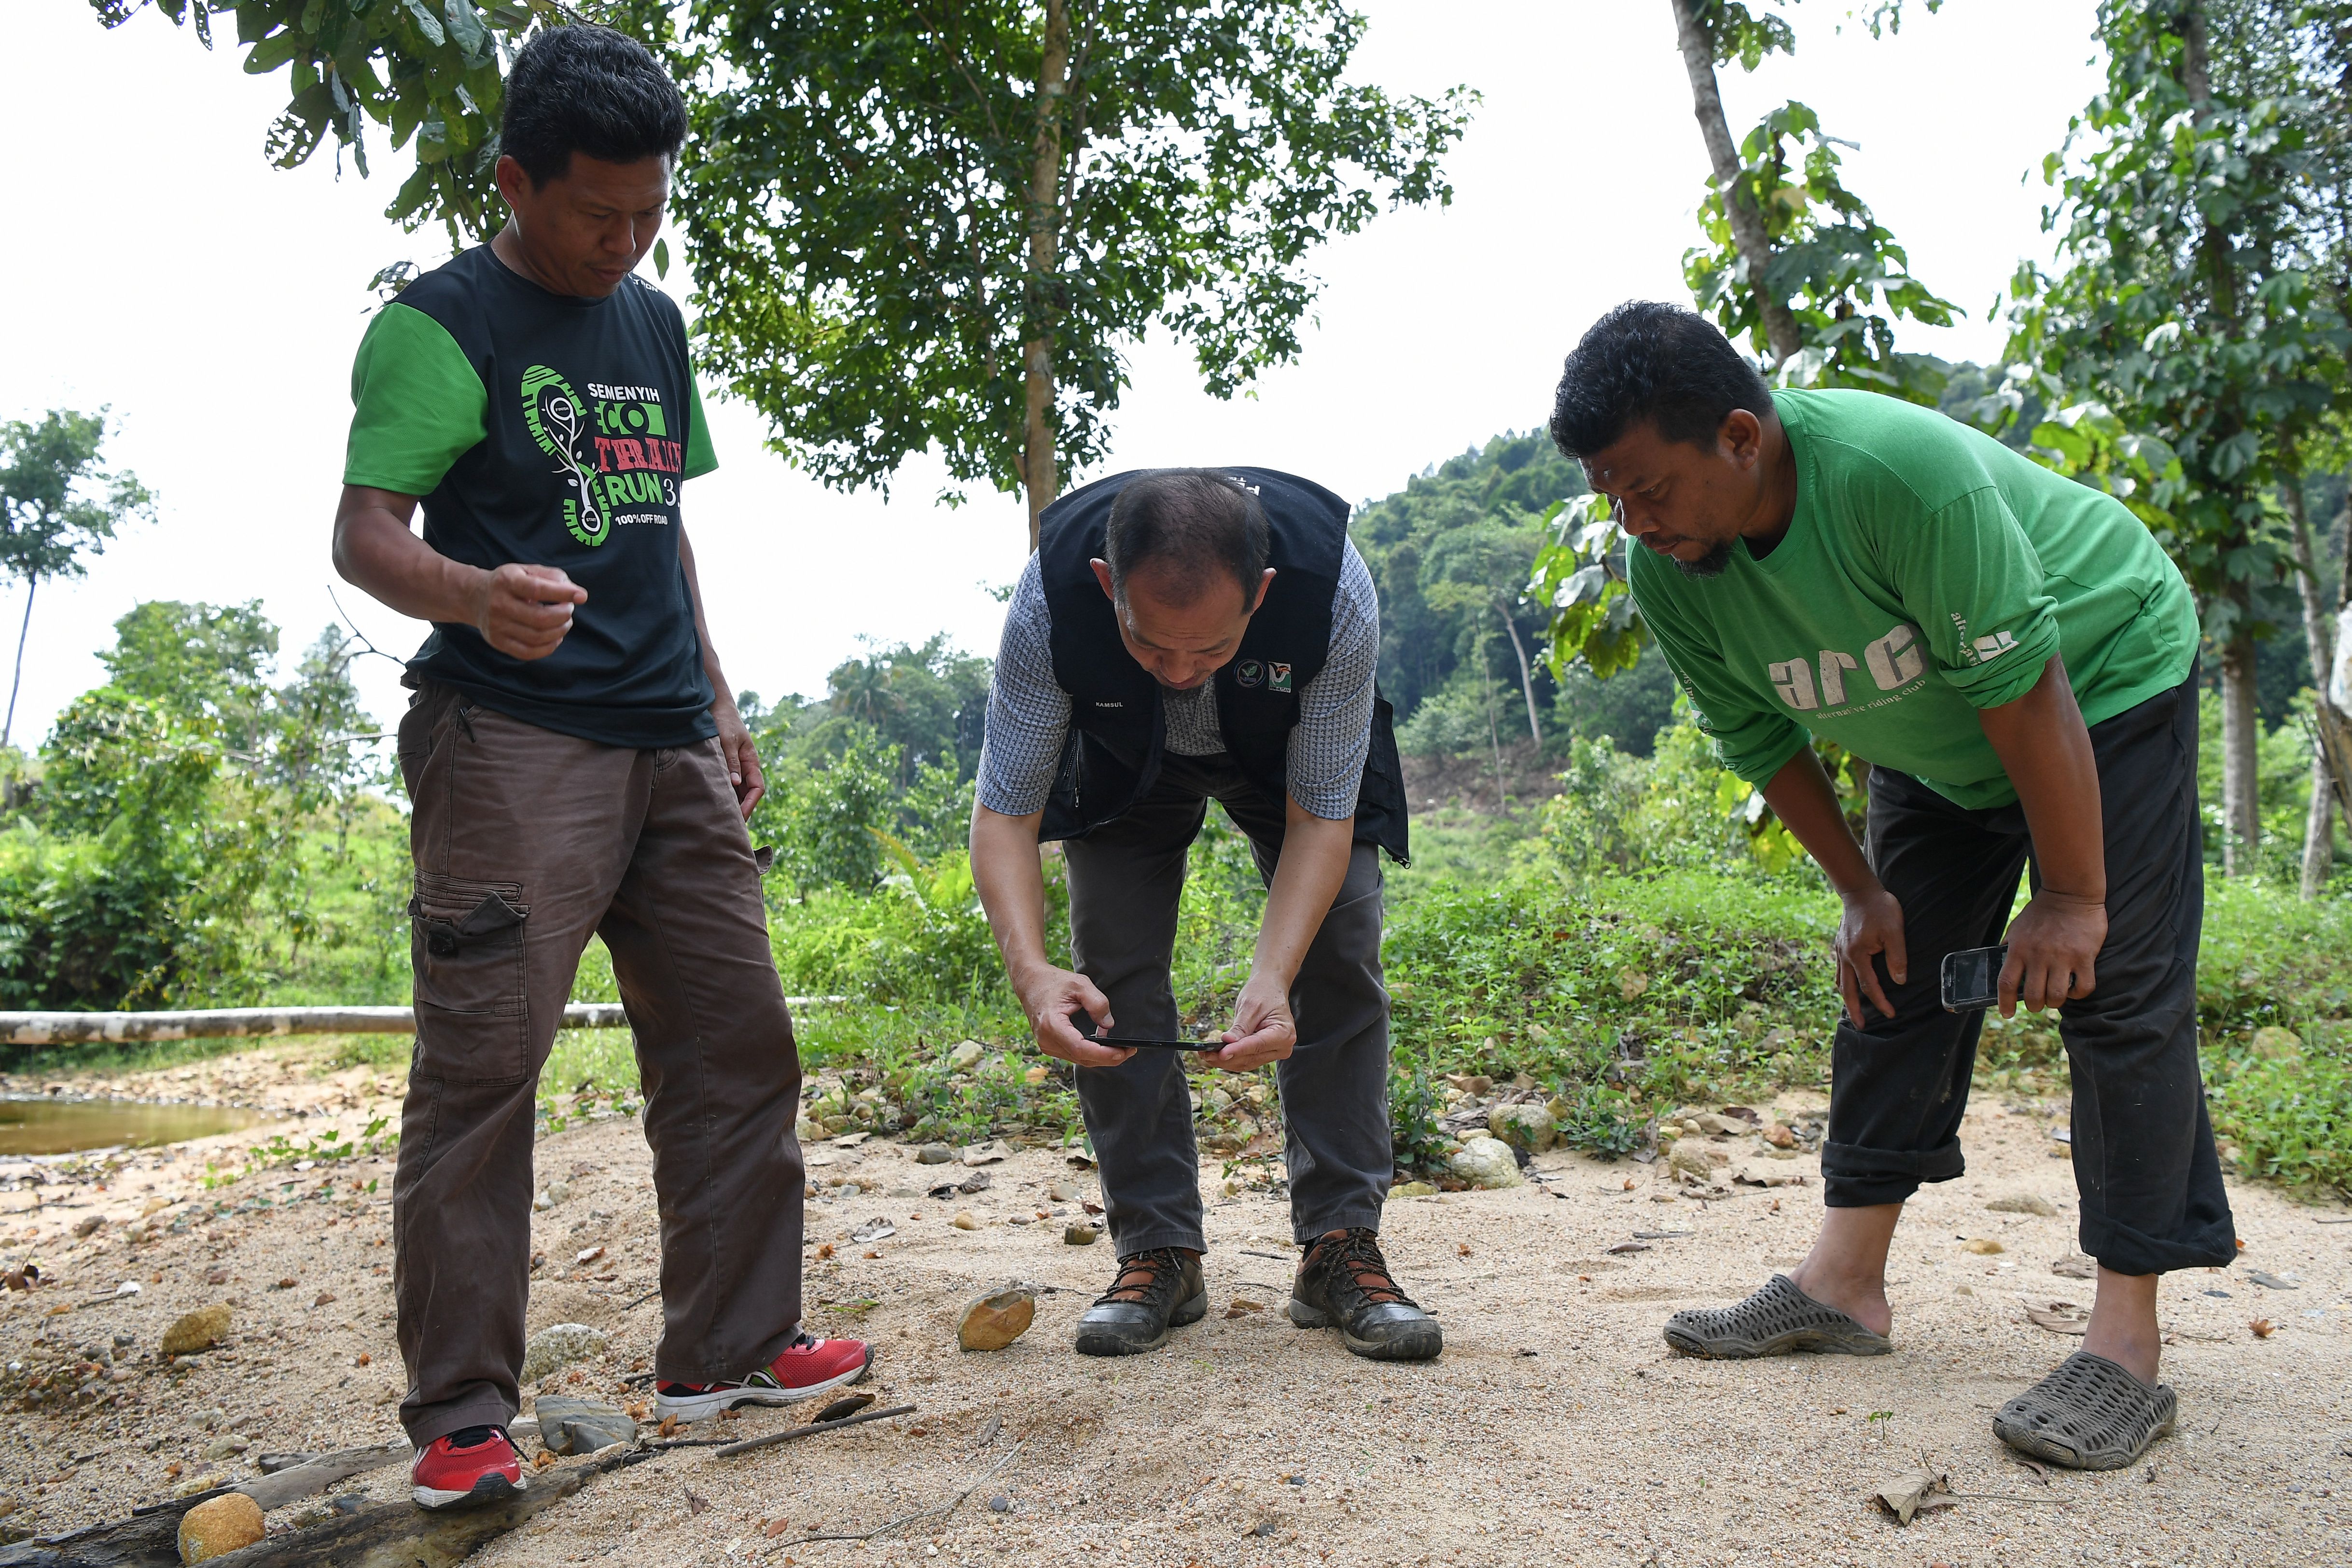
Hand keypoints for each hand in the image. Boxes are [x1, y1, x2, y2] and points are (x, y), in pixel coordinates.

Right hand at [474, 563, 584, 660]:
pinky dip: (549, 647)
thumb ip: (553, 577)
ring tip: (564, 621)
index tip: (582, 596)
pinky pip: (529, 653)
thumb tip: (576, 592)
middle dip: (564, 615)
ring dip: (560, 630)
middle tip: (569, 609)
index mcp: (507, 581)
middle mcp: (498, 604)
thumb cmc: (510, 583)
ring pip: (538, 637)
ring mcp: (496, 626)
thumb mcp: (527, 570)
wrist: (475, 597)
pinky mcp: (497, 642)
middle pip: (540, 618)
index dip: (563, 593)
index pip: (538, 589)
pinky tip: (556, 637)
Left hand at [711, 692, 764, 818]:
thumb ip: (731, 762)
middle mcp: (744, 766)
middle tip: (729, 827)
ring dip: (731, 803)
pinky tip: (712, 803)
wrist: (714, 705)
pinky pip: (725, 784)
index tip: (739, 817)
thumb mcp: (727, 740)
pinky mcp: (723, 765)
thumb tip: (735, 784)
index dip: (750, 804)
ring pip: (736, 790)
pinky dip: (722, 794)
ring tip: (719, 819)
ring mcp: (734, 766)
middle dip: (741, 810)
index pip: (757, 788)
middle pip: (747, 793)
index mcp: (751, 761)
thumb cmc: (724, 720)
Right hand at [1013, 964, 1134, 1068]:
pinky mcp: (1050, 1046)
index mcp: (1052, 1025)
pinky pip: (1073, 1055)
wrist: (1030, 983)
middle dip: (1108, 1058)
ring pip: (1079, 1060)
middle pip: (1082, 1058)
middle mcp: (1047, 1040)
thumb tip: (1109, 1025)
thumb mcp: (1080, 984)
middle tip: (1130, 1051)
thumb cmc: (1054, 982)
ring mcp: (1047, 1045)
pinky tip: (1104, 1047)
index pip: (1080, 1048)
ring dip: (1100, 1058)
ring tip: (1122, 1050)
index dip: (1103, 1054)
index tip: (1123, 1052)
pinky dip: (1090, 1054)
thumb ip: (1097, 1003)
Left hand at [1200, 976, 1296, 1071]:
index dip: (1237, 1050)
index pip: (1257, 1045)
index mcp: (1284, 1033)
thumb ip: (1240, 1027)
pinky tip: (1214, 1054)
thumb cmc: (1263, 993)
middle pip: (1250, 1058)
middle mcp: (1282, 1047)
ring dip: (1225, 1061)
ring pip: (1246, 1063)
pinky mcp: (1264, 1054)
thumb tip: (1227, 1043)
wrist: (1270, 989)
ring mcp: (1274, 1052)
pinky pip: (1246, 1060)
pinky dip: (1230, 1058)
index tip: (1220, 1053)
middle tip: (1204, 1053)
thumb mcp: (1250, 1006)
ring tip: (1205, 1054)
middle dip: (1226, 1057)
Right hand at [1834, 883, 1907, 1026]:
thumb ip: (1897, 957)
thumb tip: (1899, 982)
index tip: (1891, 1014)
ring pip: (1841, 981)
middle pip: (1848, 990)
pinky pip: (1839, 971)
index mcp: (1858, 955)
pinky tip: (1848, 986)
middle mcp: (1845, 956)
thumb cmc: (1880, 908)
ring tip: (1852, 1011)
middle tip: (1860, 1026)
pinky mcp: (1840, 946)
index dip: (1880, 1002)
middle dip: (1854, 1010)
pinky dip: (1843, 983)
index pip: (1869, 986)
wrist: (1860, 890)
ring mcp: (1840, 951)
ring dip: (1846, 998)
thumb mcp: (1895, 931)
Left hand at [1999, 889, 2104, 1015]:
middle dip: (2034, 1006)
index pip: (2006, 983)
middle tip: (2037, 1003)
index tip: (2007, 1014)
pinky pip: (2083, 987)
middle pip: (2033, 996)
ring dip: (2055, 1003)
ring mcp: (2063, 957)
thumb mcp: (2017, 928)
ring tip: (2055, 997)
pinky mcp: (2085, 956)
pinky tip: (2074, 988)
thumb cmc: (2041, 912)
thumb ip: (2009, 947)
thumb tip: (1999, 966)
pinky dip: (2078, 994)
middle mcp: (2039, 955)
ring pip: (2057, 996)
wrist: (2070, 893)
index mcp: (2018, 949)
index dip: (2004, 1003)